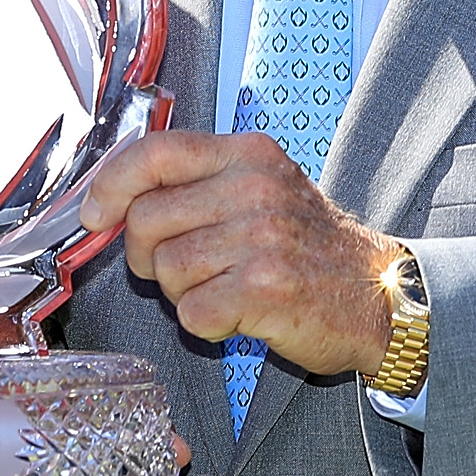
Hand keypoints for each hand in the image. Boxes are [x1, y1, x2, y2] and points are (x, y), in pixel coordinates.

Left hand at [80, 134, 394, 376]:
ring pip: (165, 270)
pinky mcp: (265, 290)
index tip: (94, 215)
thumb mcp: (264, 187)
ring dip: (181, 292)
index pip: (155, 152)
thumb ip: (199, 182)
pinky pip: (191, 312)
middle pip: (146, 220)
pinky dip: (205, 324)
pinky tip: (236, 315)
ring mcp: (261, 238)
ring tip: (222, 289)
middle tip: (183, 269)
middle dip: (146, 256)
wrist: (381, 295)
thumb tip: (114, 199)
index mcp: (248, 154)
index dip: (110, 184)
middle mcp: (254, 188)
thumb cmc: (311, 246)